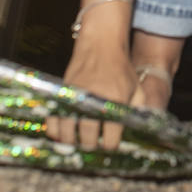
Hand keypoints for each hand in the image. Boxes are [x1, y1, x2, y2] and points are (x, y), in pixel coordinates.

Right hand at [46, 22, 140, 149]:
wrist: (101, 44)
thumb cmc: (122, 69)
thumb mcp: (137, 90)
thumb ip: (138, 113)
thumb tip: (137, 135)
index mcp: (116, 103)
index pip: (111, 140)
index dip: (111, 146)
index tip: (110, 145)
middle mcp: (95, 102)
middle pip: (88, 141)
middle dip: (92, 147)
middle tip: (94, 145)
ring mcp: (76, 98)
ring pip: (68, 135)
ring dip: (73, 143)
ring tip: (79, 141)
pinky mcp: (63, 93)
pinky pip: (53, 121)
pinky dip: (56, 131)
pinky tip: (63, 132)